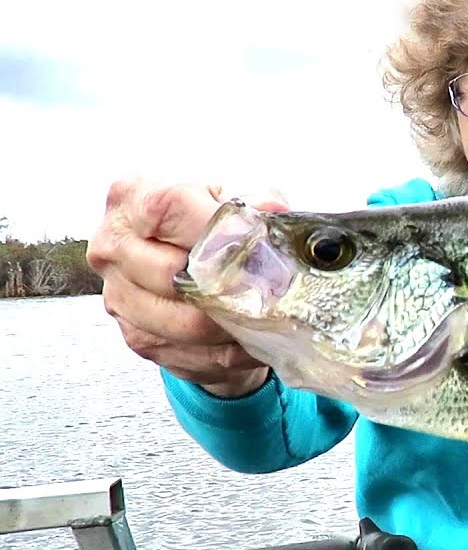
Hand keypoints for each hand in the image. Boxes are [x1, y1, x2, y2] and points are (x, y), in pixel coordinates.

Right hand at [86, 177, 288, 397]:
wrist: (183, 261)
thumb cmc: (208, 223)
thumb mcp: (235, 195)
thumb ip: (255, 199)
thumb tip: (270, 211)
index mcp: (133, 198)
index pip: (171, 210)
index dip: (219, 231)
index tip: (257, 247)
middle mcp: (114, 246)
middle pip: (174, 275)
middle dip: (230, 286)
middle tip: (271, 290)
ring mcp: (119, 295)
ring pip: (187, 324)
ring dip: (233, 326)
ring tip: (266, 316)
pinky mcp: (136, 336)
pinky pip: (190, 354)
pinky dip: (228, 352)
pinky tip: (248, 338)